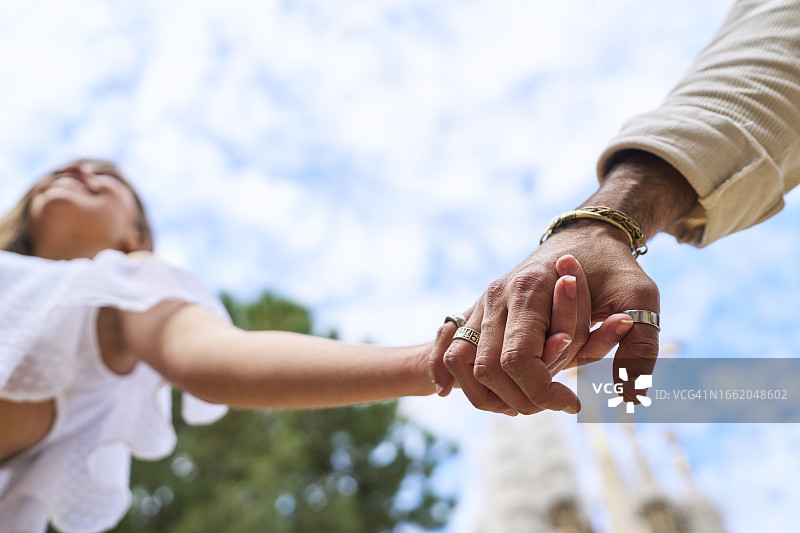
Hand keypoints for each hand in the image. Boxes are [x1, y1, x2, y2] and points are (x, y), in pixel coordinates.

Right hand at [430, 251, 637, 414]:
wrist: (585, 234)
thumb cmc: (614, 268)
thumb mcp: (641, 298)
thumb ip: (639, 346)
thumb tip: (631, 397)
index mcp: (530, 288)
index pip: (518, 359)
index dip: (542, 392)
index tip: (572, 403)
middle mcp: (498, 295)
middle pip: (487, 368)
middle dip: (520, 398)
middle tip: (554, 402)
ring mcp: (482, 301)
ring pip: (461, 361)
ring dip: (485, 393)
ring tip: (520, 403)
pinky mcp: (477, 309)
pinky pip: (448, 344)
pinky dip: (445, 371)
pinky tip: (446, 391)